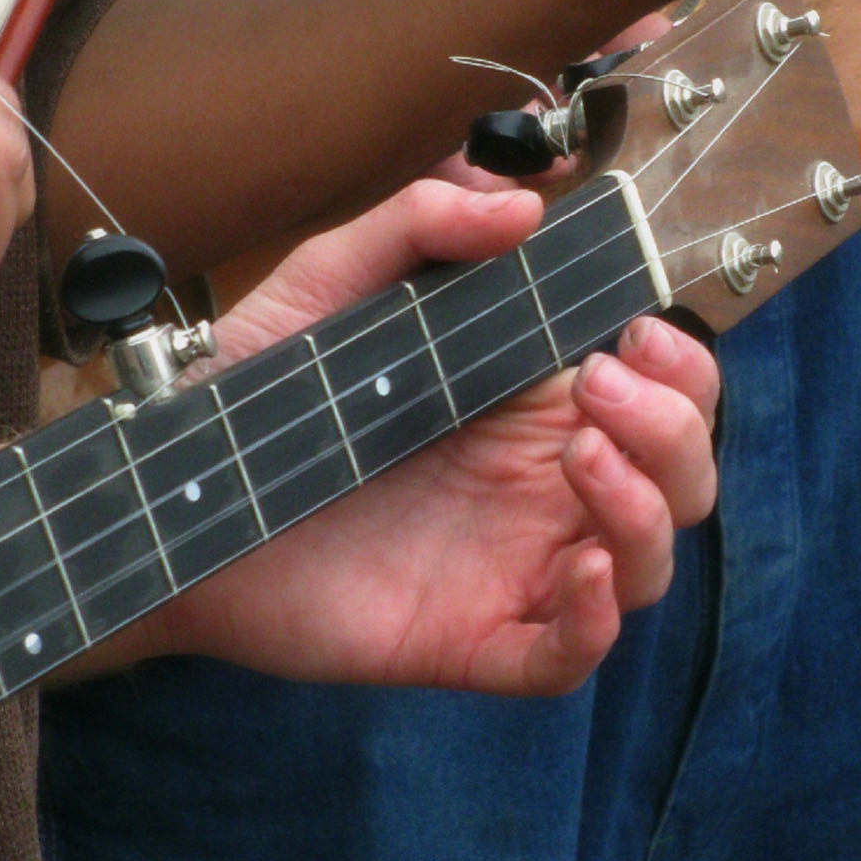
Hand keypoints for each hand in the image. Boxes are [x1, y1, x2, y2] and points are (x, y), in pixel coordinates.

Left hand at [142, 180, 718, 695]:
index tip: (638, 333)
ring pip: (646, 563)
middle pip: (682, 474)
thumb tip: (522, 205)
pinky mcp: (467, 637)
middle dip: (673, 428)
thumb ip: (423, 221)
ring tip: (582, 460)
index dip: (683, 366)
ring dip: (646, 510)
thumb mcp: (337, 275)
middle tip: (596, 389)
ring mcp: (512, 562)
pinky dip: (596, 620)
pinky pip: (566, 655)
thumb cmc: (261, 384)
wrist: (176, 490)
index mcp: (534, 397)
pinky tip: (578, 571)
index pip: (664, 388)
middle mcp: (542, 480)